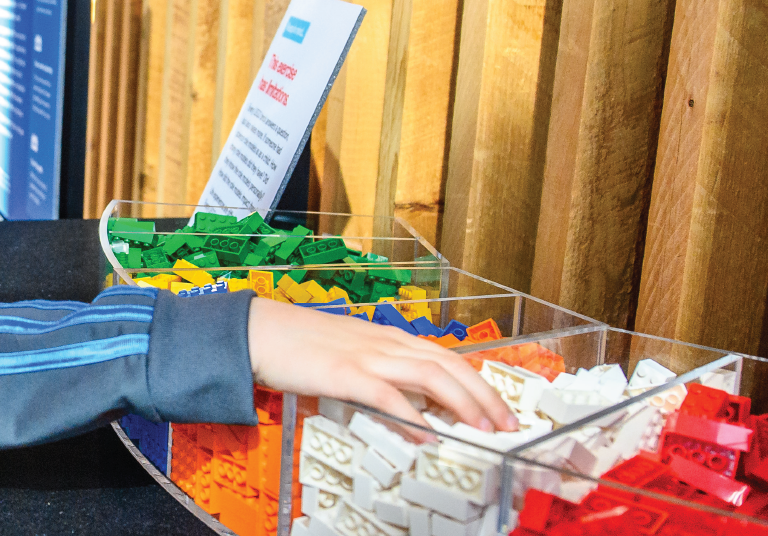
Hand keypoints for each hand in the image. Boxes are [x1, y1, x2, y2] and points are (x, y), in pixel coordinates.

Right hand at [247, 298, 516, 436]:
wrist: (260, 332)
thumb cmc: (301, 346)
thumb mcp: (350, 355)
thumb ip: (379, 375)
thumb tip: (406, 405)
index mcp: (389, 338)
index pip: (448, 358)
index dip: (480, 383)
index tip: (500, 409)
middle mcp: (386, 343)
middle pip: (450, 365)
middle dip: (485, 396)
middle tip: (507, 425)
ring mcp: (368, 356)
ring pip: (430, 376)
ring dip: (462, 404)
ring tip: (481, 430)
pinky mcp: (345, 374)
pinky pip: (388, 396)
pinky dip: (413, 417)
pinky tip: (428, 436)